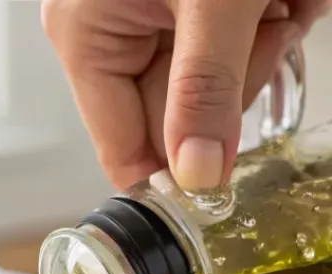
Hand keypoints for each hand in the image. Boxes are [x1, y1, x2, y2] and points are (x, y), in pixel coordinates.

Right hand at [42, 0, 327, 190]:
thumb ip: (206, 89)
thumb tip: (196, 177)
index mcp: (85, 36)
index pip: (124, 148)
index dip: (177, 165)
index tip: (223, 176)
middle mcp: (104, 30)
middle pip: (176, 114)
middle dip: (238, 74)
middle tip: (266, 19)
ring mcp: (145, 13)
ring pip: (213, 77)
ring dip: (263, 37)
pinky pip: (228, 39)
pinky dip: (268, 13)